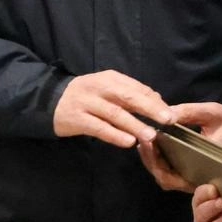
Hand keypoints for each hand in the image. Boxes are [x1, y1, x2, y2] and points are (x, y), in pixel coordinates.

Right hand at [53, 70, 173, 148]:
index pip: (137, 88)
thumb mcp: (107, 89)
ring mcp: (87, 103)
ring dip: (135, 125)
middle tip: (168, 120)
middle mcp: (99, 88)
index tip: (172, 113)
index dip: (156, 101)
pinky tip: (129, 142)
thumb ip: (130, 93)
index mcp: (110, 78)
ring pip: (115, 114)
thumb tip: (158, 101)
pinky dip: (115, 135)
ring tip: (151, 135)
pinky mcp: (77, 119)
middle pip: (129, 97)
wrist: (49, 100)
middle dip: (150, 109)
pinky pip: (99, 128)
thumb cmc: (86, 96)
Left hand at [137, 101, 221, 192]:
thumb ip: (190, 113)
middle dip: (151, 162)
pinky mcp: (193, 172)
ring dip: (153, 163)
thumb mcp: (212, 113)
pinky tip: (153, 146)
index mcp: (205, 168)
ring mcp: (195, 177)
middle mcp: (199, 178)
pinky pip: (172, 173)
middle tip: (142, 142)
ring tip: (145, 143)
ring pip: (167, 178)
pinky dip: (159, 162)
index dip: (157, 162)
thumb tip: (166, 113)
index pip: (175, 175)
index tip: (148, 143)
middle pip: (167, 179)